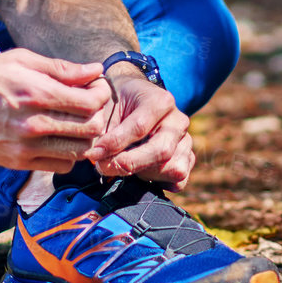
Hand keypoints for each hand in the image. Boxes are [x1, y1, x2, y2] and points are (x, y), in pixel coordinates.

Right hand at [0, 49, 112, 171]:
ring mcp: (26, 147)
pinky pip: (60, 165)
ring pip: (79, 151)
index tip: (97, 88)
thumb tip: (94, 70)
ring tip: (78, 122)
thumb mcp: (21, 60)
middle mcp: (34, 123)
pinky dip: (69, 153)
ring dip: (86, 137)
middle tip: (91, 105)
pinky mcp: (18, 163)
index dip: (102, 94)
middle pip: (90, 129)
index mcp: (37, 93)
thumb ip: (61, 69)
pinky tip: (60, 137)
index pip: (90, 103)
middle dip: (98, 115)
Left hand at [84, 69, 194, 189]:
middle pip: (162, 151)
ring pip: (173, 168)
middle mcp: (178, 121)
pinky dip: (159, 182)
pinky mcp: (187, 158)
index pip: (140, 127)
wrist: (128, 101)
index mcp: (161, 101)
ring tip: (124, 163)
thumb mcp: (106, 107)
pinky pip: (179, 180)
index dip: (115, 143)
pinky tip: (140, 172)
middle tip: (104, 166)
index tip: (94, 153)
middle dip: (130, 163)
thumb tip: (96, 157)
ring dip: (144, 173)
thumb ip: (103, 130)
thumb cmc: (115, 104)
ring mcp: (185, 141)